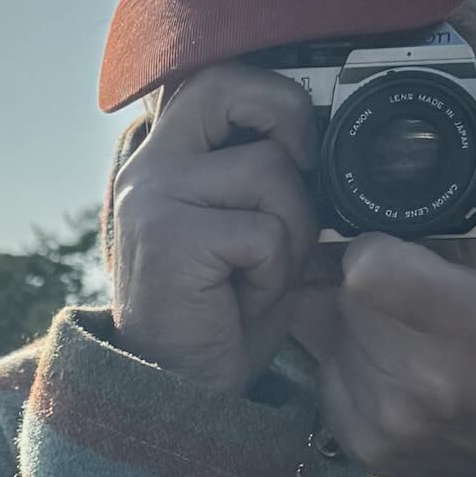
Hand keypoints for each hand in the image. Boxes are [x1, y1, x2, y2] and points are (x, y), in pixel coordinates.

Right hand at [108, 63, 324, 395]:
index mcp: (163, 159)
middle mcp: (147, 168)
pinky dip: (273, 273)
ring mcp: (152, 198)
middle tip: (304, 172)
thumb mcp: (247, 231)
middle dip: (288, 121)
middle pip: (230, 88)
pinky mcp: (169, 237)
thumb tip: (328, 140)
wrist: (179, 395)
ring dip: (290, 231)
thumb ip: (268, 179)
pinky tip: (243, 300)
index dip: (271, 98)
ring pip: (268, 172)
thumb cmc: (218, 319)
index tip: (299, 144)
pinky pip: (264, 231)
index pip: (216, 80)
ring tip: (260, 275)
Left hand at [287, 81, 475, 476]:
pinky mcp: (360, 444)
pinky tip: (394, 362)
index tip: (404, 246)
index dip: (375, 246)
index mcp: (468, 328)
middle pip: (340, 294)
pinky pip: (322, 374)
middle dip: (364, 276)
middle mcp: (417, 384)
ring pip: (323, 332)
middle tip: (412, 283)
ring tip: (408, 323)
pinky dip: (346, 359)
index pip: (367, 267)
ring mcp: (383, 421)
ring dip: (350, 316)